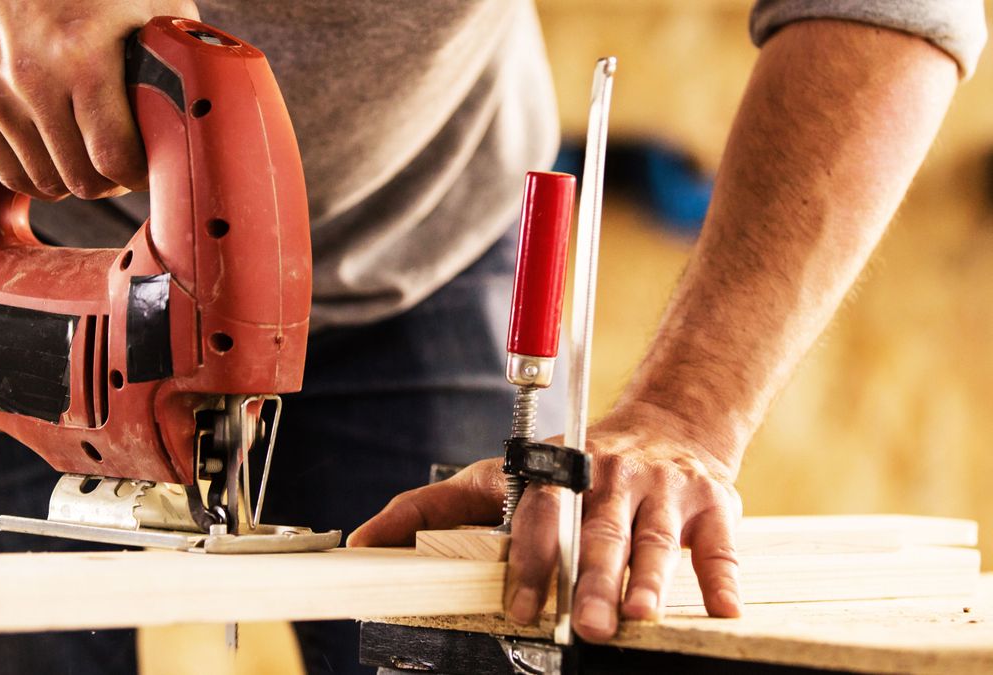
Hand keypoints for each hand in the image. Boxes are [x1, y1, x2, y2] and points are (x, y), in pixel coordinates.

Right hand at [0, 0, 199, 199]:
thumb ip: (179, 57)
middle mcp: (32, 77)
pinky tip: (62, 160)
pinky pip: (9, 172)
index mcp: (82, 56)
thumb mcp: (151, 6)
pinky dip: (39, 176)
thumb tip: (203, 106)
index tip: (150, 169)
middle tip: (126, 167)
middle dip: (112, 183)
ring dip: (76, 182)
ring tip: (95, 161)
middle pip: (80, 179)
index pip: (113, 157)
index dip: (138, 175)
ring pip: (44, 182)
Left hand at [348, 402, 743, 642]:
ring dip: (650, 578)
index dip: (532, 560)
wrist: (668, 422)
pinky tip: (723, 610)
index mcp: (557, 472)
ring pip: (655, 537)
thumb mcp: (499, 477)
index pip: (540, 514)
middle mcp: (610, 476)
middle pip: (598, 530)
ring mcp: (663, 489)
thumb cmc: (572, 468)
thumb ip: (432, 508)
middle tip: (587, 626)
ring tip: (642, 617)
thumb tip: (361, 543)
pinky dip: (722, 578)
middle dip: (592, 578)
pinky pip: (720, 545)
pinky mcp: (713, 504)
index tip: (524, 608)